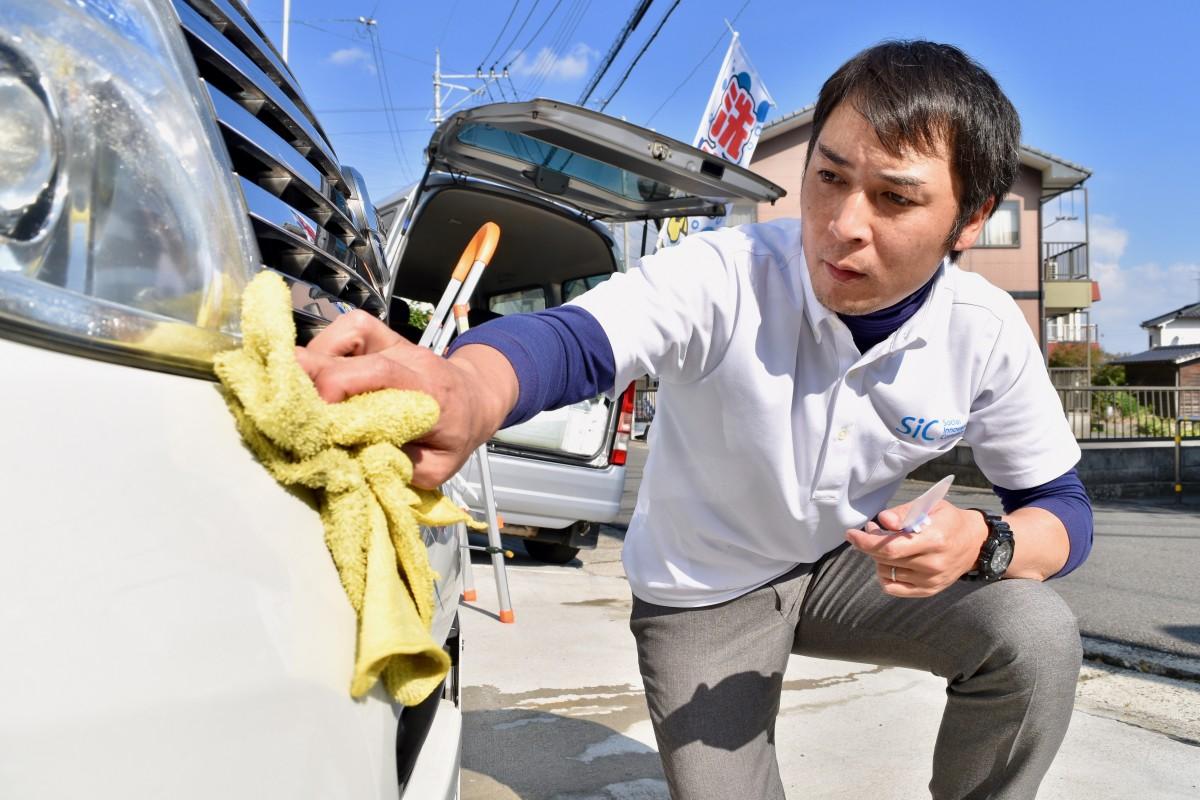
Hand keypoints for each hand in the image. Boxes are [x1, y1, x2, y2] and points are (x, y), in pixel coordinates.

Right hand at [294, 311, 515, 488]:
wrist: (477, 398)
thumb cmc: (456, 435)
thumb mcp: (437, 468)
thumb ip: (399, 468)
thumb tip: (353, 462)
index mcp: (427, 392)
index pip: (381, 375)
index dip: (338, 389)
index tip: (313, 421)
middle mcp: (410, 360)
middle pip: (353, 354)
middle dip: (312, 380)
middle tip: (289, 412)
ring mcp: (396, 345)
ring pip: (345, 334)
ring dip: (315, 363)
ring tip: (301, 395)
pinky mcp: (384, 338)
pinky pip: (349, 328)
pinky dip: (327, 346)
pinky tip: (319, 373)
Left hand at [845, 499, 987, 597]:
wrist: (976, 543)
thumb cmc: (949, 520)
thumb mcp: (930, 506)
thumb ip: (904, 512)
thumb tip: (882, 521)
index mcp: (934, 539)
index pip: (891, 548)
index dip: (866, 542)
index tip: (851, 534)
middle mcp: (933, 564)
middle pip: (885, 560)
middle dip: (869, 545)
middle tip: (869, 532)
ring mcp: (931, 580)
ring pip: (887, 572)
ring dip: (877, 558)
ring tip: (887, 544)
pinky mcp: (929, 590)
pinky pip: (894, 589)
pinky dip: (885, 576)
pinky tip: (889, 563)